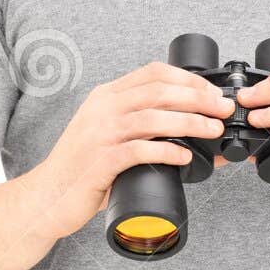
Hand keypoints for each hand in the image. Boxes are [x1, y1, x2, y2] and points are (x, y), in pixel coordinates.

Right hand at [24, 61, 234, 241]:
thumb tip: (195, 131)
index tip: (212, 93)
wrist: (47, 196)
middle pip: (158, 92)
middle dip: (197, 99)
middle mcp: (102, 109)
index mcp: (106, 96)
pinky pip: (139, 151)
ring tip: (213, 131)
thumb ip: (143, 128)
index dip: (188, 79)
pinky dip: (167, 152)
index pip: (153, 73)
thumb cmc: (85, 167)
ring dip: (190, 123)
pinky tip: (185, 157)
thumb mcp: (110, 135)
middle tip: (222, 110)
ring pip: (152, 118)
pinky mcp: (99, 162)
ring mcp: (99, 134)